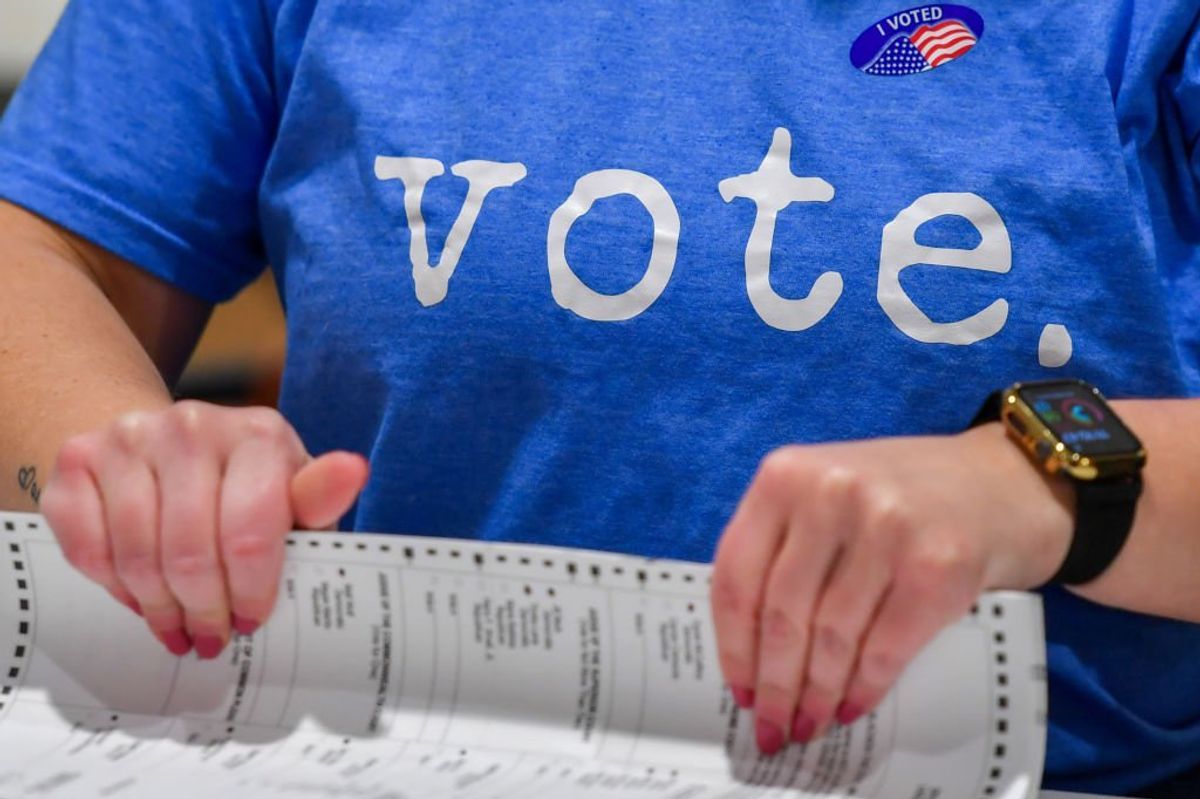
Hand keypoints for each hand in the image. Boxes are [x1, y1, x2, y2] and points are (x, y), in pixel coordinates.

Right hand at [40, 401, 368, 658]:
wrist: (167, 446)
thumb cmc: (244, 487)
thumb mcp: (292, 496)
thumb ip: (320, 498)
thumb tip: (353, 471)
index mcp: (258, 433)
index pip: (251, 530)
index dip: (250, 590)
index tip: (251, 620)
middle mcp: (192, 425)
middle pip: (190, 551)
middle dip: (204, 610)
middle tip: (211, 637)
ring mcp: (129, 437)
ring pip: (137, 555)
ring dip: (160, 607)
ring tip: (178, 627)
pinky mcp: (77, 457)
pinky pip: (88, 548)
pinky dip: (114, 586)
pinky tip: (140, 596)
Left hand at [711, 425, 1071, 753]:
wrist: (1002, 482)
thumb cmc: (901, 497)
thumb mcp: (825, 495)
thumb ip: (783, 548)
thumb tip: (751, 651)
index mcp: (786, 475)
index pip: (736, 575)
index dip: (733, 644)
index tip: (739, 688)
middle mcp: (830, 493)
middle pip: (782, 613)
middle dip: (774, 683)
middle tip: (772, 725)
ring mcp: (885, 527)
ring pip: (831, 636)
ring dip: (817, 694)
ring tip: (809, 723)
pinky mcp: (935, 567)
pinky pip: (884, 648)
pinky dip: (863, 687)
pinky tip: (851, 706)